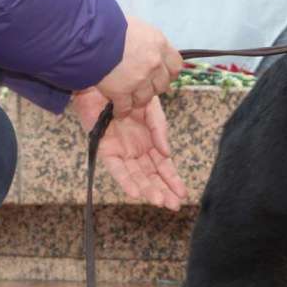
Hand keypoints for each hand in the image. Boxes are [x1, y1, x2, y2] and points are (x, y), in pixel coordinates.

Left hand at [71, 88, 186, 209]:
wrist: (103, 81)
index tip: (183, 194)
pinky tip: (136, 192)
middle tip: (174, 206)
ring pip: (137, 176)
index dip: (173, 180)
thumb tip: (168, 153)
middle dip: (163, 191)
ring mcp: (122, 152)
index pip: (164, 166)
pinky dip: (126, 180)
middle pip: (152, 176)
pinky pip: (117, 169)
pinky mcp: (106, 150)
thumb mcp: (152, 109)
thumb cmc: (129, 92)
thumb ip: (160, 130)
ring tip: (159, 201)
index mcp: (151, 142)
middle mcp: (137, 151)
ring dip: (148, 189)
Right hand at [97, 17, 182, 117]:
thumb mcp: (135, 26)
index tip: (162, 74)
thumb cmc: (109, 24)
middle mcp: (154, 63)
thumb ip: (144, 39)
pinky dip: (121, 110)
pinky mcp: (121, 91)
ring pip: (145, 98)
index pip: (175, 65)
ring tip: (130, 99)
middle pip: (162, 84)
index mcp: (159, 44)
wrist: (90, 35)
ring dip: (138, 99)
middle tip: (145, 86)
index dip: (168, 72)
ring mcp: (139, 79)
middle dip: (154, 87)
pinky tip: (118, 110)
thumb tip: (143, 44)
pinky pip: (125, 107)